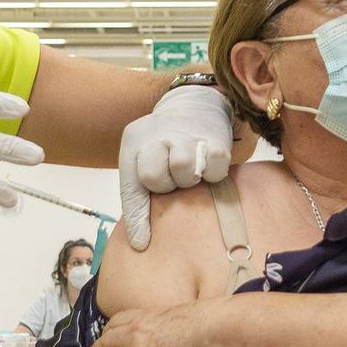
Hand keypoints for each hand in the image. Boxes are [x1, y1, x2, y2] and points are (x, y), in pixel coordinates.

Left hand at [118, 85, 235, 250]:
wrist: (195, 103)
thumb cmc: (164, 144)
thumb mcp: (142, 161)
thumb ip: (138, 198)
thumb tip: (140, 244)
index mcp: (135, 141)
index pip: (131, 184)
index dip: (137, 217)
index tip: (142, 243)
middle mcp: (157, 134)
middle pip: (155, 176)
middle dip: (166, 185)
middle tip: (174, 179)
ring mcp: (187, 135)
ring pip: (183, 170)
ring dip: (189, 179)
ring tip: (191, 171)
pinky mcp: (216, 139)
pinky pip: (214, 169)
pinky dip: (213, 174)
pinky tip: (208, 166)